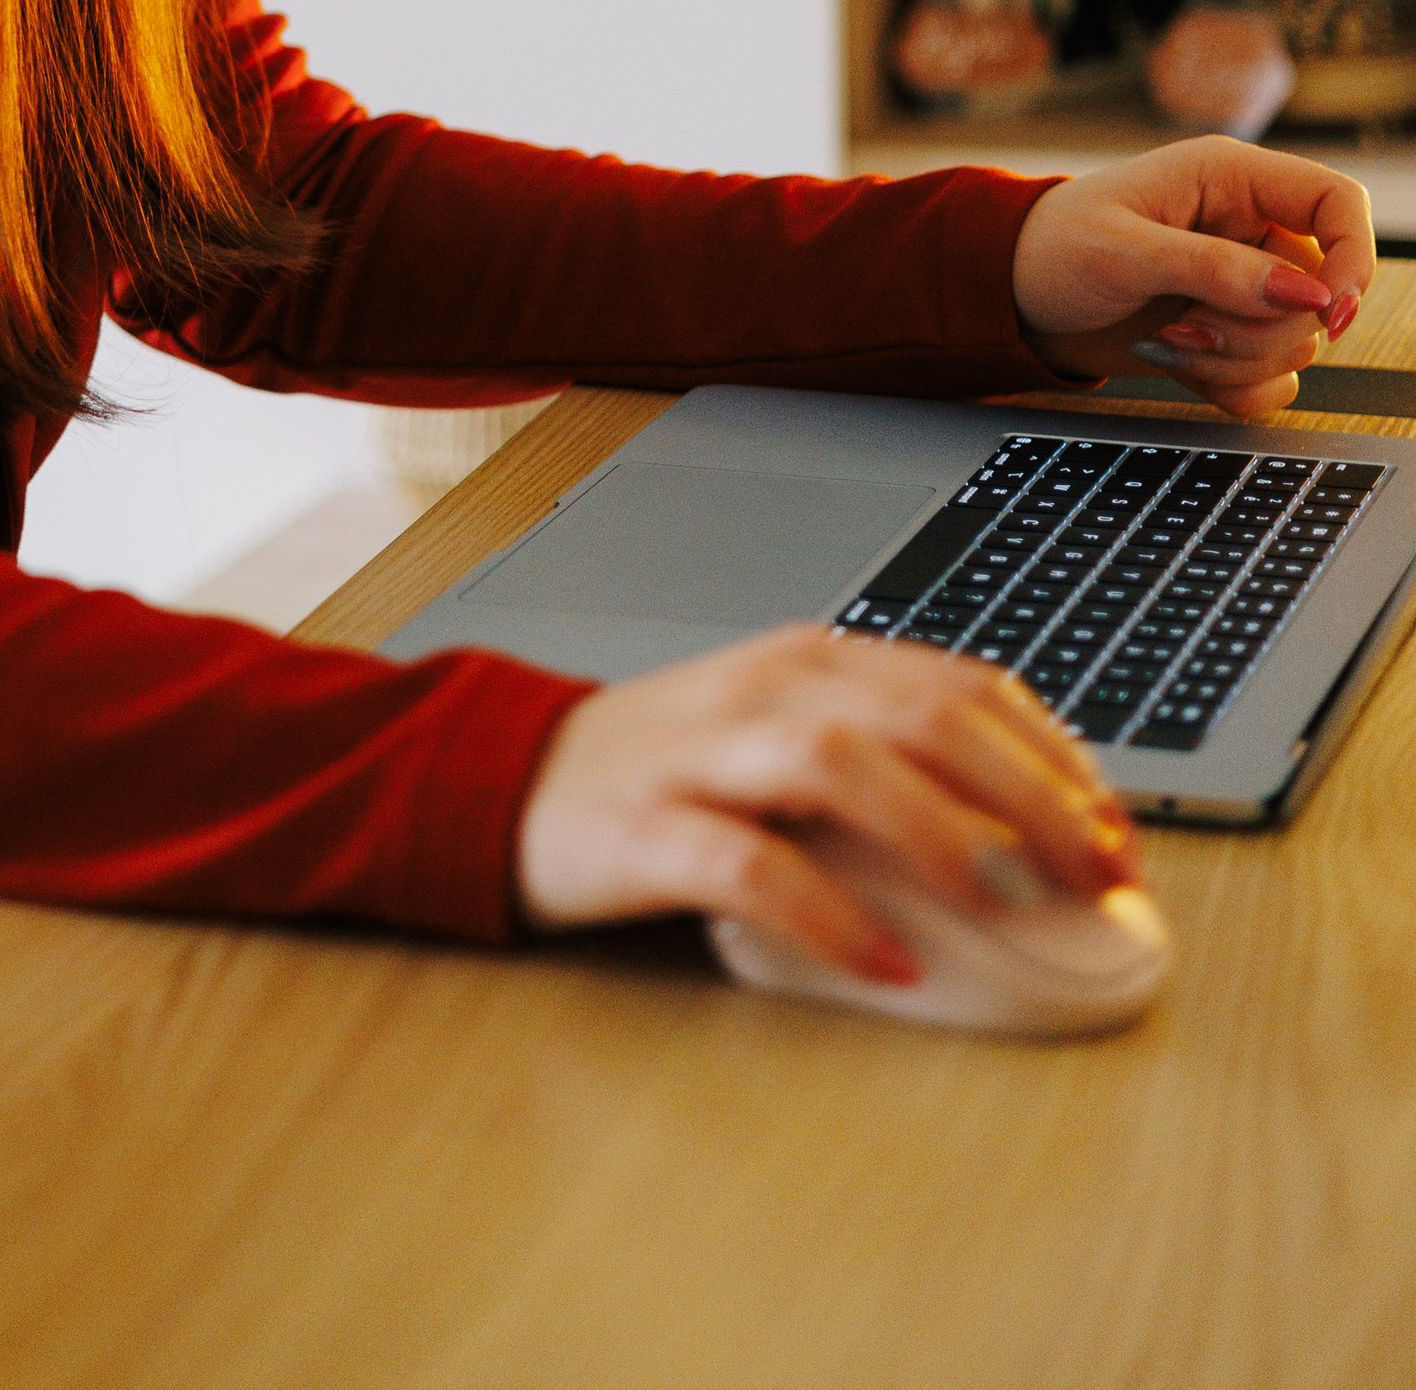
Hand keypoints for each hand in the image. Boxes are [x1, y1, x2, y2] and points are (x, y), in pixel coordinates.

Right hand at [514, 626, 1139, 975]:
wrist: (507, 780)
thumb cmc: (670, 771)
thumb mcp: (784, 737)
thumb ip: (887, 761)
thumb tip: (1031, 837)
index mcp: (813, 662)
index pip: (960, 685)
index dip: (1054, 756)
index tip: (1118, 832)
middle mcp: (767, 689)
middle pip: (921, 714)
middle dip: (1028, 792)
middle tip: (1097, 875)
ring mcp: (703, 754)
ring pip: (839, 763)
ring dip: (938, 831)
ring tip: (1006, 902)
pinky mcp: (647, 829)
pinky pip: (749, 865)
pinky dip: (830, 914)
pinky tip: (886, 964)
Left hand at [1011, 139, 1374, 420]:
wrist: (1010, 296)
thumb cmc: (1052, 247)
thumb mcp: (1123, 250)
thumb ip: (1213, 268)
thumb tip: (1306, 294)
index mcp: (1230, 179)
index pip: (1337, 202)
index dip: (1353, 258)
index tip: (1327, 313)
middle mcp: (1248, 229)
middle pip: (1322, 292)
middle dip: (1260, 328)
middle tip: (1186, 326)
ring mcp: (1242, 285)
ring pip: (1300, 342)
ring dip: (1237, 359)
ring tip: (1168, 338)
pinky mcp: (1229, 332)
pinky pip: (1274, 378)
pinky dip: (1233, 387)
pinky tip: (1178, 363)